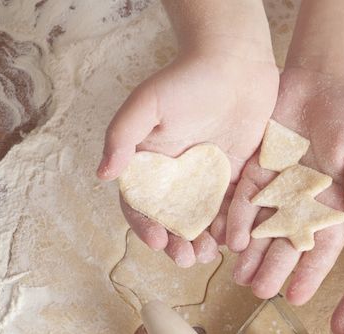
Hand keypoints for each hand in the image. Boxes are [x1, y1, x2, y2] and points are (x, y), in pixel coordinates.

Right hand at [98, 46, 277, 266]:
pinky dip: (234, 226)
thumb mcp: (148, 104)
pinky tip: (236, 240)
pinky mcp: (240, 176)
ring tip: (210, 254)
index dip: (146, 226)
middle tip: (188, 258)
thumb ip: (123, 137)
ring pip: (206, 220)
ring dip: (205, 241)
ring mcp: (211, 178)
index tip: (158, 242)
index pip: (142, 203)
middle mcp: (180, 176)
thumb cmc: (187, 80)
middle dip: (179, 242)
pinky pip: (235, 208)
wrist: (235, 64)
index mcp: (152, 163)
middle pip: (175, 219)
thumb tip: (103, 175)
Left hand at [227, 66, 343, 304]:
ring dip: (251, 254)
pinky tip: (229, 240)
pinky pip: (244, 200)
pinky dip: (236, 219)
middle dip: (274, 270)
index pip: (324, 247)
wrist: (322, 82)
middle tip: (260, 293)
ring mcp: (279, 189)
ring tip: (240, 278)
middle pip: (288, 244)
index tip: (297, 297)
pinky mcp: (256, 171)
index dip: (311, 273)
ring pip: (263, 229)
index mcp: (336, 206)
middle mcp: (305, 204)